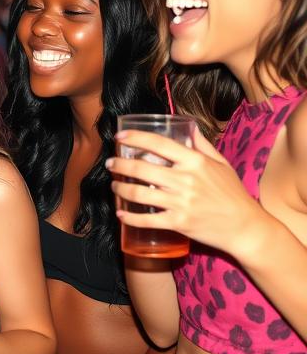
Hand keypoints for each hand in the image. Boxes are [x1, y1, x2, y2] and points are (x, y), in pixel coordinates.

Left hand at [109, 128, 267, 255]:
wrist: (245, 226)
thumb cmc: (233, 193)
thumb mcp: (222, 164)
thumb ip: (203, 145)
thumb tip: (189, 127)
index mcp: (195, 162)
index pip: (158, 144)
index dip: (135, 138)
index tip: (119, 137)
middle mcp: (185, 180)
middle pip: (141, 168)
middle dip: (118, 165)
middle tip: (110, 164)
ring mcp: (181, 202)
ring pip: (138, 194)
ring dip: (119, 189)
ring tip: (114, 186)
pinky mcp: (178, 223)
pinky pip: (147, 220)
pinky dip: (129, 217)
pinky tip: (121, 214)